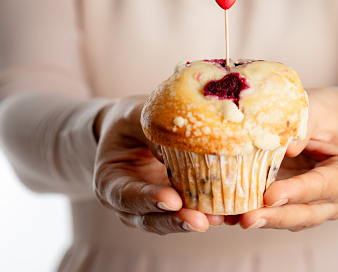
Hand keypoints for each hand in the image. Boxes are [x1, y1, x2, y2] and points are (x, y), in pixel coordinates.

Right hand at [93, 96, 222, 234]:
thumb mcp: (136, 117)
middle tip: (201, 221)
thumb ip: (153, 131)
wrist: (132, 131)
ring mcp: (151, 208)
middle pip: (149, 219)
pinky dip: (205, 213)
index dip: (148, 199)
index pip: (126, 195)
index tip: (171, 200)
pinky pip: (187, 212)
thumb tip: (185, 145)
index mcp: (110, 180)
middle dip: (176, 220)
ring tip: (219, 219)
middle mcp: (128, 202)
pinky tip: (227, 213)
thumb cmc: (130, 120)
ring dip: (195, 220)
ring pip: (171, 221)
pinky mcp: (172, 205)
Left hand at [238, 88, 337, 230]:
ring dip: (260, 220)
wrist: (325, 123)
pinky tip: (227, 215)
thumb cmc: (324, 114)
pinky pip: (274, 215)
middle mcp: (336, 197)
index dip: (297, 192)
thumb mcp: (317, 111)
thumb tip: (283, 148)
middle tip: (248, 218)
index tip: (271, 196)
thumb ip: (303, 127)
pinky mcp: (293, 206)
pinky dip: (251, 215)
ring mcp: (316, 206)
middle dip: (275, 217)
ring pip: (288, 220)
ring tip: (232, 218)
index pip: (324, 185)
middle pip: (307, 213)